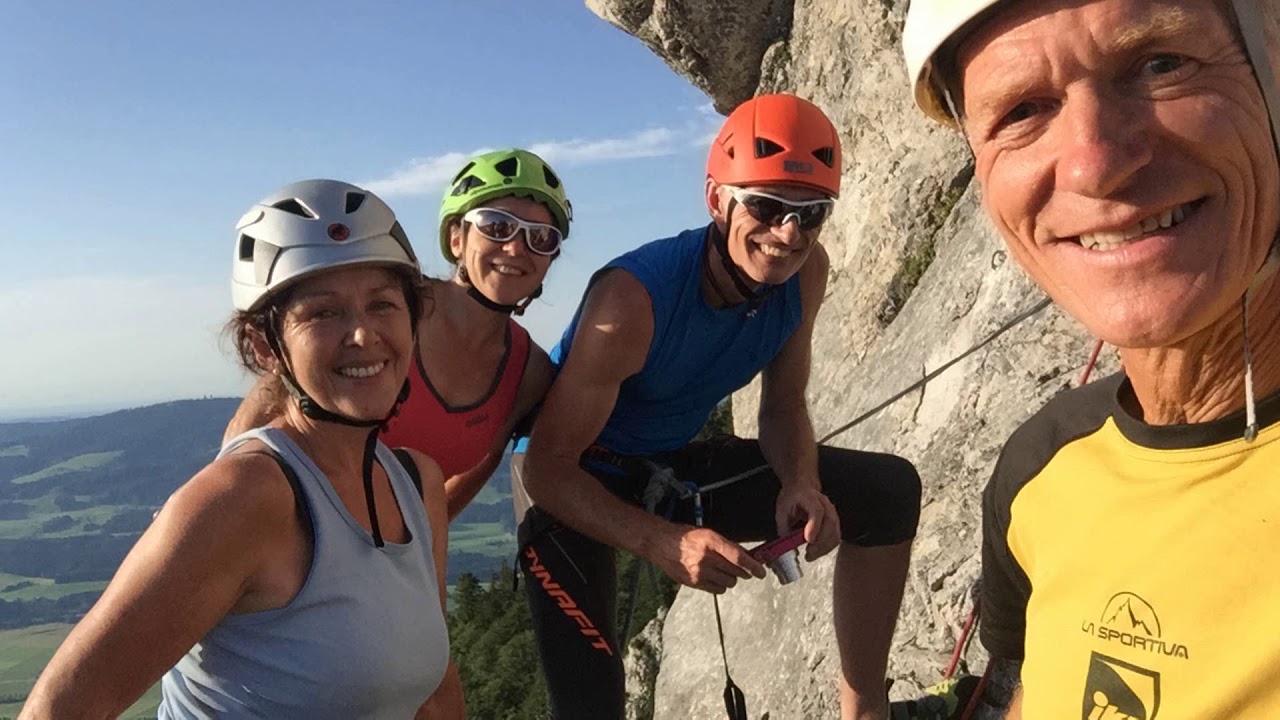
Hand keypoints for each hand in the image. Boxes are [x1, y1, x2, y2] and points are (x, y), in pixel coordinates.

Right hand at [650, 526, 766, 593]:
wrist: (660, 543)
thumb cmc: (684, 536)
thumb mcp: (707, 534)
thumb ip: (725, 545)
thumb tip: (745, 556)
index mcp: (711, 541)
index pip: (737, 557)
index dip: (752, 566)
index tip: (761, 572)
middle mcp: (706, 557)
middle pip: (735, 571)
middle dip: (743, 572)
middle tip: (744, 570)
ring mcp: (699, 572)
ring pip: (728, 582)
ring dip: (731, 578)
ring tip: (724, 571)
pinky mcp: (694, 583)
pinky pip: (717, 590)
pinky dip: (720, 585)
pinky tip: (715, 578)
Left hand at [775, 484, 839, 560]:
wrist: (801, 487)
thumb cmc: (792, 498)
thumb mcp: (781, 511)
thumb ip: (784, 528)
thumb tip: (788, 546)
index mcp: (809, 497)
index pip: (817, 511)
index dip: (814, 526)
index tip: (808, 540)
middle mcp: (825, 503)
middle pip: (830, 522)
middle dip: (820, 542)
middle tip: (809, 554)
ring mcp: (832, 512)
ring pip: (835, 532)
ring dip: (824, 547)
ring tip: (811, 556)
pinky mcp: (835, 522)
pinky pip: (836, 537)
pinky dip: (827, 547)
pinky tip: (817, 552)